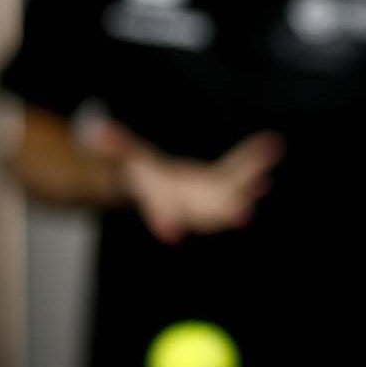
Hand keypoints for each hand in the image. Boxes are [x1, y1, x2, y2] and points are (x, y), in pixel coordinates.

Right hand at [87, 122, 283, 244]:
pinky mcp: (223, 186)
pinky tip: (269, 154)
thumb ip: (115, 145)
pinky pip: (241, 174)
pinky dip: (253, 165)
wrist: (162, 186)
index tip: (170, 234)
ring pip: (229, 196)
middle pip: (205, 212)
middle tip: (243, 214)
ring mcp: (209, 198)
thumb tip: (96, 132)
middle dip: (222, 214)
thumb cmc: (143, 171)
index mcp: (161, 199)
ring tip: (263, 182)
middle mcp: (188, 205)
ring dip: (246, 189)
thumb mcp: (127, 157)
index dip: (164, 221)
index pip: (161, 211)